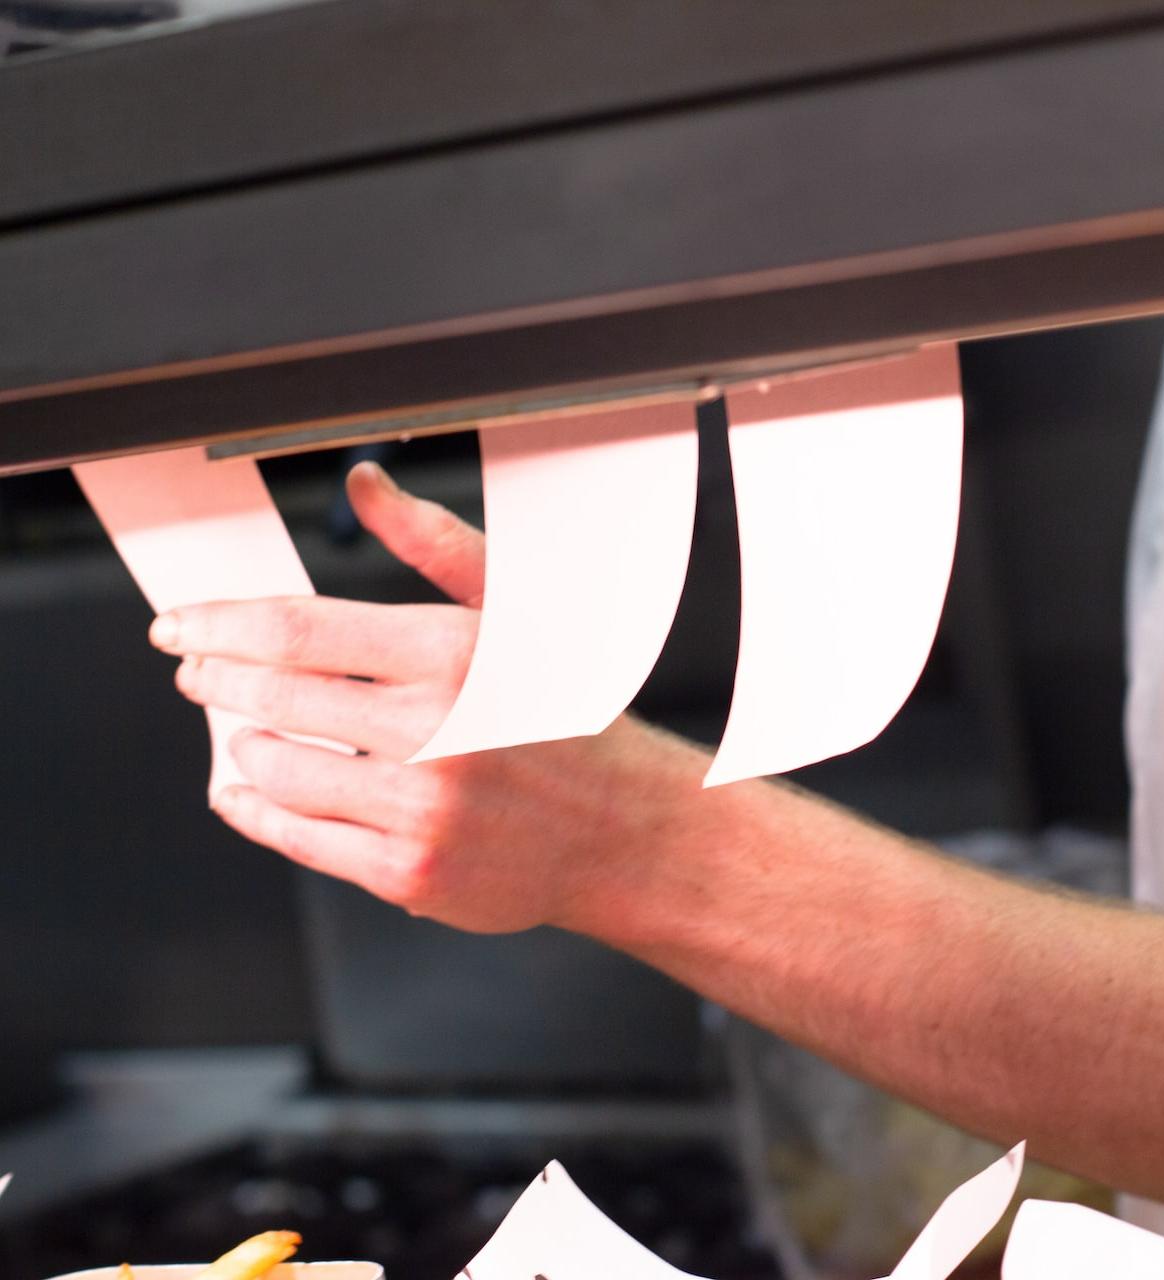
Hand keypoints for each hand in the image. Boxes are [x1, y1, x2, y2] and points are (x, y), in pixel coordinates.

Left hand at [149, 461, 684, 932]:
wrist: (618, 827)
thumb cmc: (564, 715)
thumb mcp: (516, 613)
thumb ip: (434, 543)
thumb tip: (363, 484)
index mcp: (455, 654)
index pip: (297, 629)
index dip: (220, 624)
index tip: (181, 626)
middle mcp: (436, 732)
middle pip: (274, 697)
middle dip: (215, 680)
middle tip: (197, 673)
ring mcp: (420, 811)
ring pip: (276, 770)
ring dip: (243, 745)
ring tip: (246, 731)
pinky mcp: (409, 873)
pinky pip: (297, 839)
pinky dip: (254, 811)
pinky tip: (243, 792)